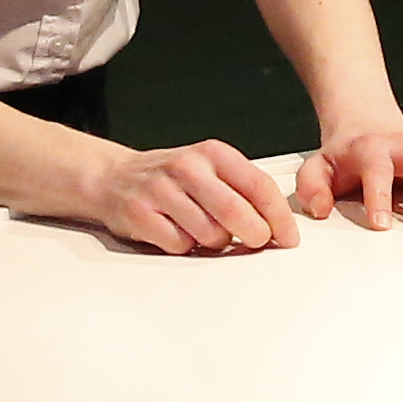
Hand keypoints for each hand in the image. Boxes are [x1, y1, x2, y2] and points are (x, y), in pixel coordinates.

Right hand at [83, 137, 303, 254]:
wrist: (113, 177)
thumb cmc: (171, 178)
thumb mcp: (210, 169)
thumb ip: (242, 190)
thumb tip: (277, 225)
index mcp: (213, 153)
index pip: (259, 185)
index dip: (279, 216)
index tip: (289, 237)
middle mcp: (188, 167)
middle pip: (236, 212)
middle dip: (255, 235)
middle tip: (257, 243)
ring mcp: (162, 191)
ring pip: (210, 234)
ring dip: (216, 243)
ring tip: (206, 232)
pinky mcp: (141, 215)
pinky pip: (180, 245)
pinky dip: (187, 248)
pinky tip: (179, 234)